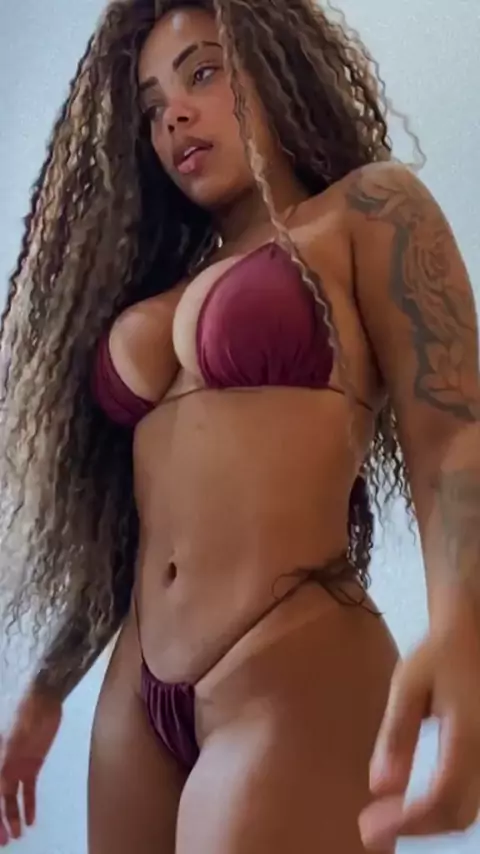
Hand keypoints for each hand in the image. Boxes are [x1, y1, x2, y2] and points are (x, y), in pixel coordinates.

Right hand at [0, 685, 61, 845]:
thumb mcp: (15, 735)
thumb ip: (6, 756)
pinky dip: (29, 806)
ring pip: (11, 799)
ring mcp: (16, 766)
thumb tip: (1, 782)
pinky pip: (28, 790)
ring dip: (12, 817)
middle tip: (3, 841)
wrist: (44, 697)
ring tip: (16, 836)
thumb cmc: (27, 710)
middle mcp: (2, 766)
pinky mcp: (32, 765)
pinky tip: (30, 820)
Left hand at [359, 589, 479, 849]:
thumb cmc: (438, 656)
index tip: (370, 825)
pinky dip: (441, 811)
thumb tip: (379, 786)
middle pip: (458, 814)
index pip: (441, 797)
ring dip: (427, 824)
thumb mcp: (408, 685)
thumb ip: (396, 735)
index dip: (407, 821)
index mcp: (468, 736)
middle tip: (372, 829)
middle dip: (415, 828)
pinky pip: (469, 797)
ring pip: (466, 811)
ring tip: (387, 821)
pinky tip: (412, 806)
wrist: (470, 635)